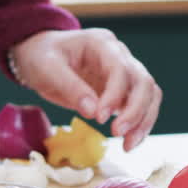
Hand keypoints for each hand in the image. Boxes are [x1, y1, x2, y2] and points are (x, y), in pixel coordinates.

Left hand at [10, 28, 160, 150]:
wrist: (38, 55)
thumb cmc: (40, 57)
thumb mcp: (47, 68)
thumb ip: (70, 87)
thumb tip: (92, 112)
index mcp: (101, 43)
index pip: (120, 69)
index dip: (114, 95)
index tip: (99, 118)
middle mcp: (119, 55)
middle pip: (143, 81)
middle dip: (135, 110)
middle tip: (117, 134)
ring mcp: (123, 72)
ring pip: (149, 94)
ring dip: (143, 120)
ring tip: (128, 145)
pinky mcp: (122, 90)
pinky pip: (141, 105)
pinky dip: (139, 123)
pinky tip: (129, 141)